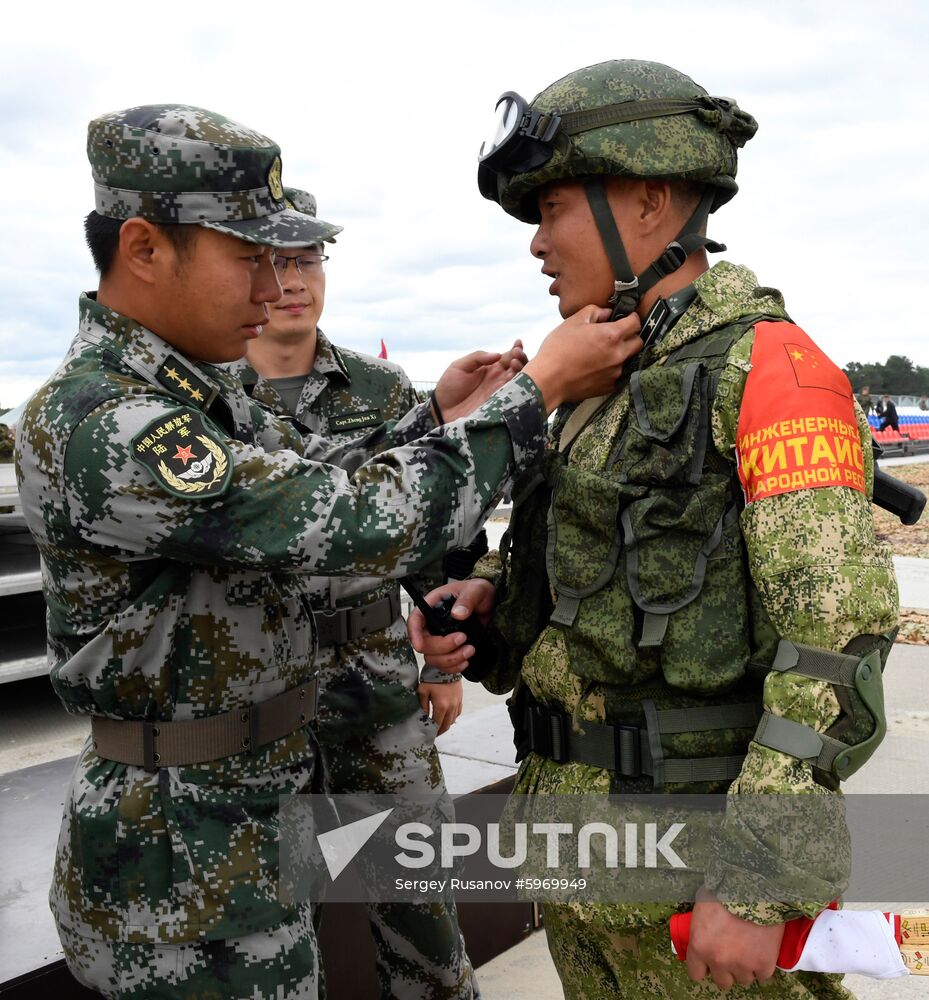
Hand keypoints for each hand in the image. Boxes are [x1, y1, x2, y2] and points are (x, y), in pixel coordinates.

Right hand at [407, 578, 496, 673]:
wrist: (489, 603)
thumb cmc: (478, 591)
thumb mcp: (475, 590)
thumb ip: (467, 600)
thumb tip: (457, 613)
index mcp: (432, 605)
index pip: (416, 620)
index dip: (414, 633)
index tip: (420, 645)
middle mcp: (432, 623)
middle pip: (424, 644)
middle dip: (442, 648)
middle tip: (463, 639)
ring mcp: (439, 638)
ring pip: (433, 657)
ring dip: (451, 659)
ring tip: (470, 650)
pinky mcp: (448, 649)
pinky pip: (443, 664)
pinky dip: (453, 667)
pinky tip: (465, 661)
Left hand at [418, 680, 462, 735]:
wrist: (446, 667)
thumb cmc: (432, 678)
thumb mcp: (423, 691)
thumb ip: (423, 706)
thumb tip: (423, 718)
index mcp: (441, 706)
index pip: (437, 724)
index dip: (433, 731)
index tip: (428, 735)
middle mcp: (451, 707)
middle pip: (446, 725)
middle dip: (439, 731)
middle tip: (433, 734)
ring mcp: (457, 703)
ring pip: (453, 720)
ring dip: (446, 725)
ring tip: (439, 727)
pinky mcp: (460, 699)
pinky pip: (457, 713)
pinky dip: (452, 718)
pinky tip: (447, 718)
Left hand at [434, 339, 527, 422]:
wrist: (442, 410)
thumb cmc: (449, 387)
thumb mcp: (459, 366)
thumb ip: (478, 357)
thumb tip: (498, 354)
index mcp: (490, 368)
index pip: (508, 356)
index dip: (516, 349)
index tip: (518, 342)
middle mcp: (498, 379)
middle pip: (518, 367)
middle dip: (521, 358)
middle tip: (516, 353)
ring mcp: (500, 392)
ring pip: (520, 379)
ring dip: (521, 369)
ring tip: (514, 363)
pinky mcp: (500, 405)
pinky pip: (515, 395)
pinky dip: (520, 386)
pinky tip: (515, 377)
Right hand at [523, 306, 642, 412]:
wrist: (548, 380)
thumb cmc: (558, 349)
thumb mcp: (573, 322)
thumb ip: (594, 312)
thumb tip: (607, 313)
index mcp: (611, 335)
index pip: (636, 323)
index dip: (632, 318)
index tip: (626, 318)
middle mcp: (618, 355)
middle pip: (638, 343)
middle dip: (631, 336)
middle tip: (616, 335)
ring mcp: (615, 373)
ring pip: (626, 359)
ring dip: (619, 354)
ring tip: (599, 353)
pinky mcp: (608, 387)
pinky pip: (615, 375)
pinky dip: (609, 370)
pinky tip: (594, 368)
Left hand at [686, 888, 783, 989]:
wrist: (753, 886)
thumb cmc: (724, 890)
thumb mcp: (701, 907)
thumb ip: (700, 928)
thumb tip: (702, 934)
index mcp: (700, 946)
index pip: (696, 974)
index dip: (704, 966)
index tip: (709, 959)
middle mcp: (719, 960)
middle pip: (722, 981)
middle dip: (726, 968)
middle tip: (731, 951)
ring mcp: (743, 964)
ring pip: (743, 979)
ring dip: (745, 966)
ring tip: (748, 945)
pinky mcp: (764, 964)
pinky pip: (762, 975)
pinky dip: (762, 964)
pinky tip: (761, 948)